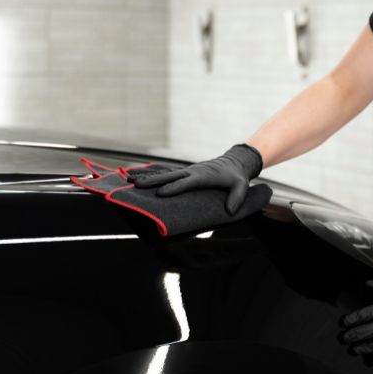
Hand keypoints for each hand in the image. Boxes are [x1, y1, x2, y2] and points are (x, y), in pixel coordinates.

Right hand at [129, 144, 262, 214]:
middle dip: (153, 180)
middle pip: (170, 175)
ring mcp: (188, 171)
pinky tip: (139, 177)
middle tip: (136, 185)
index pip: (186, 182)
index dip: (174, 187)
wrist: (234, 162)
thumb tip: (230, 211)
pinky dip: (153, 174)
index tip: (160, 193)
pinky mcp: (185, 173)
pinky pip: (167, 173)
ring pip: (165, 173)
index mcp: (204, 176)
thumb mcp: (242, 186)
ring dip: (148, 177)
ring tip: (130, 180)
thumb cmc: (237, 176)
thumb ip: (237, 198)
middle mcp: (192, 172)